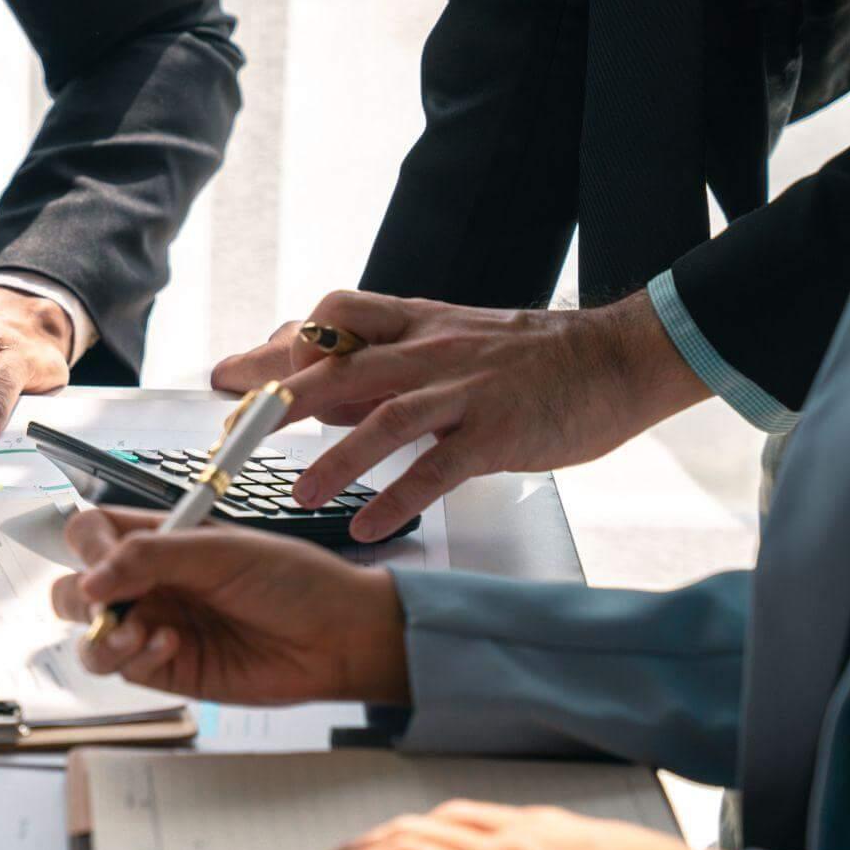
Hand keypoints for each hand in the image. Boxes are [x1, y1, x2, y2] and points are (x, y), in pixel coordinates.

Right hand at [50, 507, 409, 705]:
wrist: (337, 638)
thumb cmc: (293, 582)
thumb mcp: (221, 551)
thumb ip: (150, 557)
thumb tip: (89, 579)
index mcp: (159, 539)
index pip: (91, 534)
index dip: (86, 548)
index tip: (104, 563)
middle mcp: (149, 583)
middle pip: (74, 587)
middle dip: (81, 597)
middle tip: (110, 603)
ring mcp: (153, 627)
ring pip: (87, 634)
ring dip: (100, 635)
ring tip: (136, 634)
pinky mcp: (165, 670)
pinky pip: (120, 668)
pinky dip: (132, 658)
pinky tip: (170, 646)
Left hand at [219, 290, 707, 543]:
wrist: (618, 358)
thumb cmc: (527, 359)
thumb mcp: (446, 343)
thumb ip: (381, 362)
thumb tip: (312, 380)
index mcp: (414, 325)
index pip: (331, 321)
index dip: (276, 348)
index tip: (230, 376)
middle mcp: (431, 351)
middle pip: (339, 366)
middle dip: (278, 399)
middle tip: (234, 432)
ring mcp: (464, 390)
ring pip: (385, 416)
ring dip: (335, 457)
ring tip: (296, 494)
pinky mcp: (498, 432)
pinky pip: (439, 468)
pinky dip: (398, 498)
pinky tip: (366, 528)